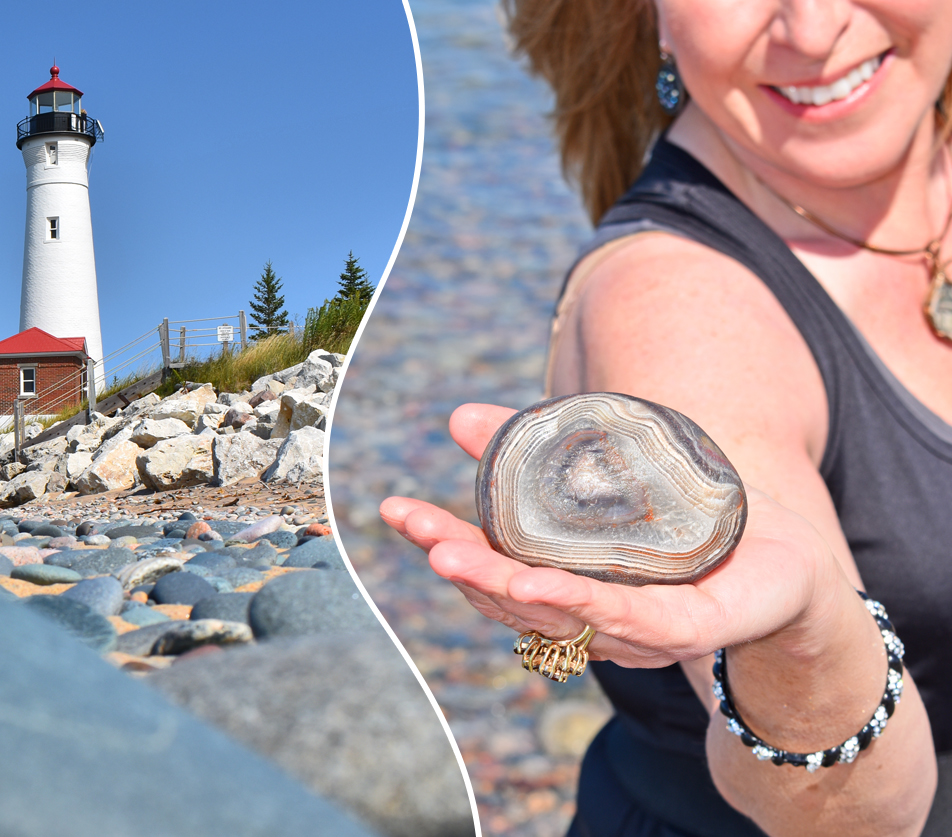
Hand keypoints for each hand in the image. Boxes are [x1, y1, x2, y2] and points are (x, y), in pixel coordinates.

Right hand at [378, 403, 848, 667]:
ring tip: (451, 557)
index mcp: (559, 585)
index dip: (438, 540)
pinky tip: (533, 582)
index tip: (392, 508)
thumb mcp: (607, 472)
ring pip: (552, 612)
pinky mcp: (685, 628)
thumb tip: (459, 417)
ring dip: (496, 587)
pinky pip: (623, 616)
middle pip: (507, 595)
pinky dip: (574, 602)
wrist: (788, 560)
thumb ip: (538, 450)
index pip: (488, 567)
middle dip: (455, 562)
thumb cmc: (687, 521)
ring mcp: (631, 630)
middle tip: (413, 526)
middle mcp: (586, 618)